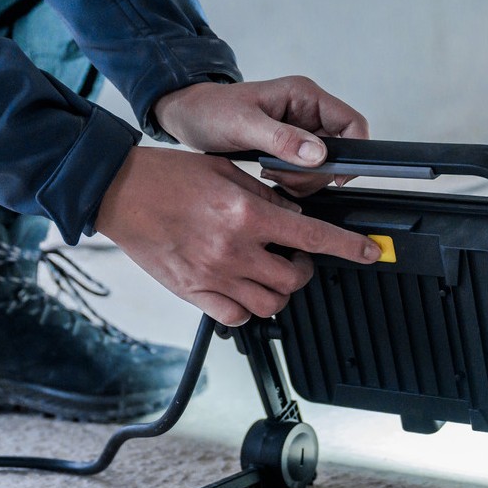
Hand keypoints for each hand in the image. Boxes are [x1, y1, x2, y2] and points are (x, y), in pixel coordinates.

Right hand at [94, 146, 381, 325]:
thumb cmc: (168, 177)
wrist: (119, 191)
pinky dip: (247, 307)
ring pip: (270, 304)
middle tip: (293, 255)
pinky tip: (242, 287)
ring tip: (268, 271)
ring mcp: (213, 276)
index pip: (313, 237)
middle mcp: (233, 250)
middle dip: (303, 268)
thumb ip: (265, 197)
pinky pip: (236, 316)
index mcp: (246, 215)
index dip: (348, 248)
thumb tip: (295, 216)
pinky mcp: (193, 292)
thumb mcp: (227, 171)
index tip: (368, 253)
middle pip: (294, 279)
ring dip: (279, 291)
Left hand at [153, 75, 368, 195]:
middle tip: (284, 176)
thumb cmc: (210, 110)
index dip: (353, 152)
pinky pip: (309, 173)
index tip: (334, 176)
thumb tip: (319, 154)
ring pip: (325, 166)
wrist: (188, 117)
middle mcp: (309, 113)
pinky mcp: (293, 149)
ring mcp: (302, 132)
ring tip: (271, 174)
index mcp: (305, 96)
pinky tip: (271, 176)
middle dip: (317, 172)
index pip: (353, 123)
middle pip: (341, 151)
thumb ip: (282, 138)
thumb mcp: (242, 124)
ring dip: (304, 179)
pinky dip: (295, 182)